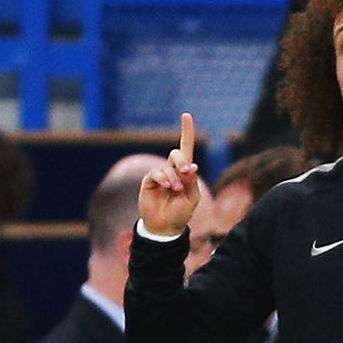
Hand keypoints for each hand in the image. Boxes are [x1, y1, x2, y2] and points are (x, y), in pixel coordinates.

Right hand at [138, 114, 202, 238]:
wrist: (165, 227)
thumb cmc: (181, 213)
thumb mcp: (192, 197)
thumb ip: (192, 181)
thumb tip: (191, 165)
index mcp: (185, 172)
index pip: (186, 148)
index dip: (187, 132)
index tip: (186, 115)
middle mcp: (172, 170)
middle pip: (177, 154)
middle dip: (182, 161)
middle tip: (187, 172)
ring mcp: (160, 175)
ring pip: (168, 166)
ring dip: (175, 177)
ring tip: (176, 190)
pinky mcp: (149, 181)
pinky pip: (157, 173)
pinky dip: (164, 178)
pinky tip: (168, 187)